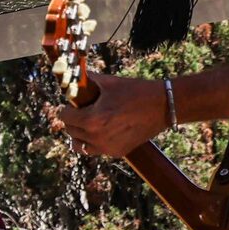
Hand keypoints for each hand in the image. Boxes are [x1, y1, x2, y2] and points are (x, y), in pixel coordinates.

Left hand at [51, 74, 169, 156]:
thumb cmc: (136, 91)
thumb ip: (86, 80)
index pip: (64, 117)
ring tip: (91, 122)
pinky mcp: (117, 152)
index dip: (68, 108)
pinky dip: (95, 141)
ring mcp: (107, 148)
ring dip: (81, 134)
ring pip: (80, 145)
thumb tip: (70, 76)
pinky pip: (96, 149)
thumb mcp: (109, 82)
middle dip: (74, 120)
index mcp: (92, 120)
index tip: (75, 103)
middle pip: (70, 131)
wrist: (164, 106)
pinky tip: (104, 129)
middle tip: (84, 110)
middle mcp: (97, 138)